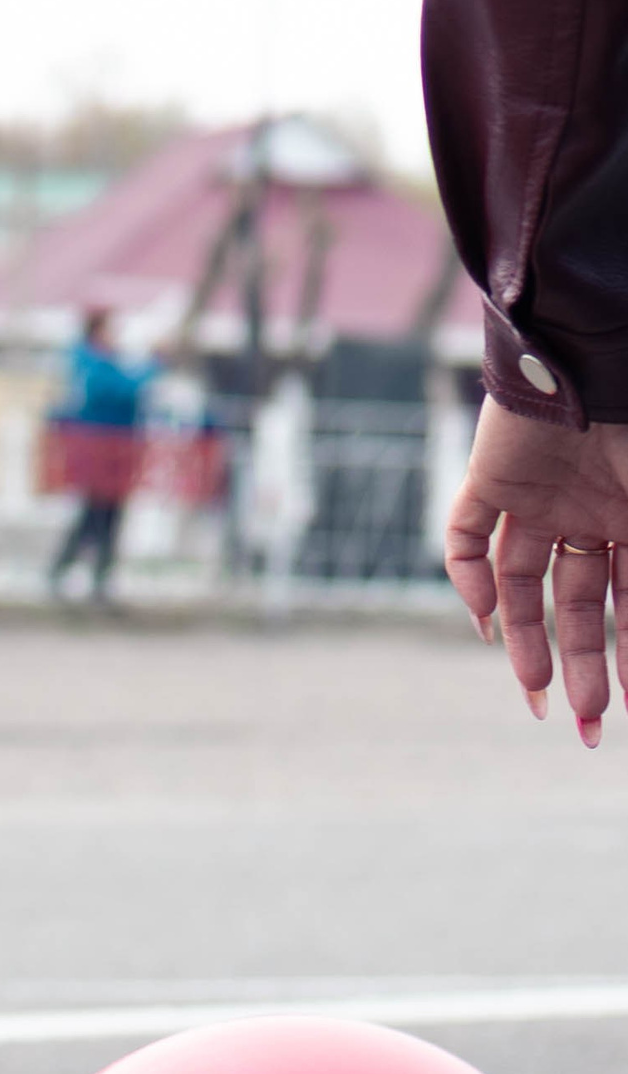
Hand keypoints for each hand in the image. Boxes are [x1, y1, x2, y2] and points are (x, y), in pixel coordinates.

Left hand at [443, 401, 627, 743]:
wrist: (607, 345)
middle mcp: (586, 512)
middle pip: (578, 606)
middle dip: (584, 667)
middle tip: (586, 727)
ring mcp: (536, 497)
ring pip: (520, 586)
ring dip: (527, 642)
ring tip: (537, 697)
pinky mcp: (490, 477)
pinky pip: (465, 536)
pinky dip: (465, 579)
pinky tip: (485, 625)